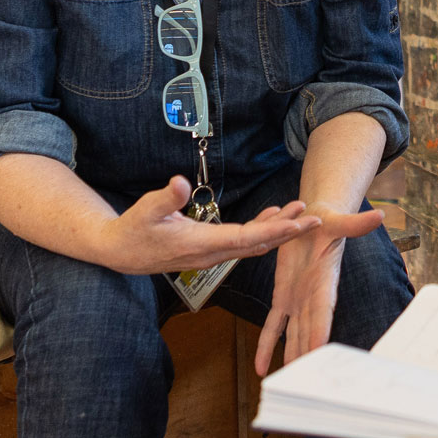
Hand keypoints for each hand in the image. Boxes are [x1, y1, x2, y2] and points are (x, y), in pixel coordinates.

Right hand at [95, 175, 319, 275]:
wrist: (121, 252)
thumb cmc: (133, 229)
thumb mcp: (145, 210)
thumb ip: (164, 198)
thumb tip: (179, 183)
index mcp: (200, 244)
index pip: (245, 239)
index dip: (273, 231)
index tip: (297, 224)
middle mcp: (212, 253)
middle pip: (257, 244)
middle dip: (287, 232)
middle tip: (316, 219)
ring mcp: (212, 254)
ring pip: (253, 244)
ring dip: (278, 230)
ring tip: (301, 214)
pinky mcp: (210, 250)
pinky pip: (243, 243)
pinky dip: (262, 230)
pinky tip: (274, 216)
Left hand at [254, 202, 386, 374]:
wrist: (314, 220)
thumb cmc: (329, 221)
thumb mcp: (339, 220)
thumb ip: (355, 224)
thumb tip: (380, 216)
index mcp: (325, 281)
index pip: (323, 310)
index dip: (320, 330)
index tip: (317, 350)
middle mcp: (312, 297)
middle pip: (308, 332)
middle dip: (306, 355)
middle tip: (301, 380)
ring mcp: (297, 300)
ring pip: (292, 336)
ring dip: (288, 357)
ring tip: (284, 383)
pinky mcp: (283, 297)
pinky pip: (273, 325)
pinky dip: (265, 344)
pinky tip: (260, 367)